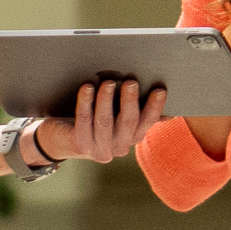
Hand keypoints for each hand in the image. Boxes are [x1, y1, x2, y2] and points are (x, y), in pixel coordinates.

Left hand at [36, 79, 167, 163]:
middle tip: (131, 81)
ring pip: (105, 121)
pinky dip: (86, 103)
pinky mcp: (80, 144)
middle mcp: (119, 147)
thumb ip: (138, 111)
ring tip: (108, 82)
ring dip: (107, 100)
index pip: (148, 122)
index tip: (160, 89)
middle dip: (129, 101)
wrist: (60, 138)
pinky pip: (84, 120)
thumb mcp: (116, 115)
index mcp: (132, 137)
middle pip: (127, 122)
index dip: (155, 107)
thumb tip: (170, 110)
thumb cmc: (93, 118)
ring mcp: (99, 148)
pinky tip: (87, 87)